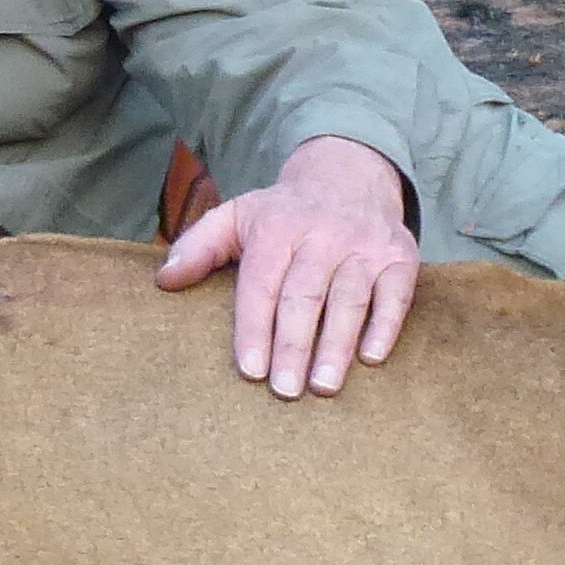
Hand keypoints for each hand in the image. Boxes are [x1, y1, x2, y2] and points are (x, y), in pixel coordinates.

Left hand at [154, 135, 421, 398]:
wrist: (350, 174)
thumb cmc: (285, 212)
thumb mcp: (237, 215)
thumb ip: (199, 247)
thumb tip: (164, 281)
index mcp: (277, 228)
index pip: (262, 284)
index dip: (255, 328)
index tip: (251, 370)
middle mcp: (322, 234)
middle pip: (305, 295)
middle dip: (293, 345)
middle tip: (285, 390)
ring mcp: (364, 245)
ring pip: (349, 298)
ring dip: (337, 344)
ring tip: (323, 386)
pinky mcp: (399, 256)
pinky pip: (395, 294)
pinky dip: (385, 326)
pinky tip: (370, 358)